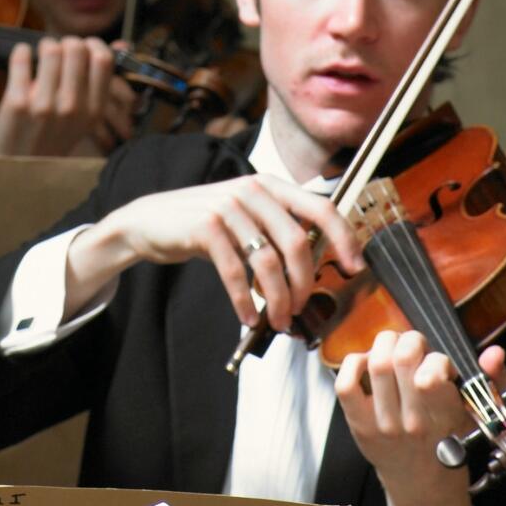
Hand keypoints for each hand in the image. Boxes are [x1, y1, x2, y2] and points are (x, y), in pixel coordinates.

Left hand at [0, 37, 118, 158]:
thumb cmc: (54, 135)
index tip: (83, 47)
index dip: (93, 44)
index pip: (103, 59)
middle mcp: (72, 107)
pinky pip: (22, 57)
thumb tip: (121, 43)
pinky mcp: (16, 103)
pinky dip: (21, 52)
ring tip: (40, 54)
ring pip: (50, 49)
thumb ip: (98, 82)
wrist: (21, 168)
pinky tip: (22, 57)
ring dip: (44, 45)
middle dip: (66, 43)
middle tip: (57, 50)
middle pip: (76, 48)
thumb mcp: (84, 117)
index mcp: (93, 110)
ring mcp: (44, 105)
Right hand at [63, 174, 363, 329]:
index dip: (343, 237)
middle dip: (304, 283)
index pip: (321, 206)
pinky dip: (244, 300)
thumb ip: (278, 233)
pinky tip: (248, 316)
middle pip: (297, 241)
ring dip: (278, 298)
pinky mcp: (205, 226)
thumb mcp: (248, 219)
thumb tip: (315, 272)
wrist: (151, 220)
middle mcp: (254, 190)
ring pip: (268, 260)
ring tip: (279, 320)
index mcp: (272, 186)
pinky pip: (235, 271)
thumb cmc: (207, 225)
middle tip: (302, 308)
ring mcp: (228, 206)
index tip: (353, 267)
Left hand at [335, 330, 497, 505]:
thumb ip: (491, 381)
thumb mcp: (476, 416)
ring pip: (376, 365)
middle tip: (413, 344)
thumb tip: (494, 354)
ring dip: (384, 345)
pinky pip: (346, 384)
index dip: (435, 358)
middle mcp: (412, 422)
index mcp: (444, 418)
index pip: (432, 375)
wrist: (422, 488)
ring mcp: (382, 424)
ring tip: (392, 348)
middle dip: (409, 340)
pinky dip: (353, 364)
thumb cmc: (449, 447)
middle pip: (401, 359)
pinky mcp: (359, 425)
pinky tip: (366, 363)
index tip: (437, 362)